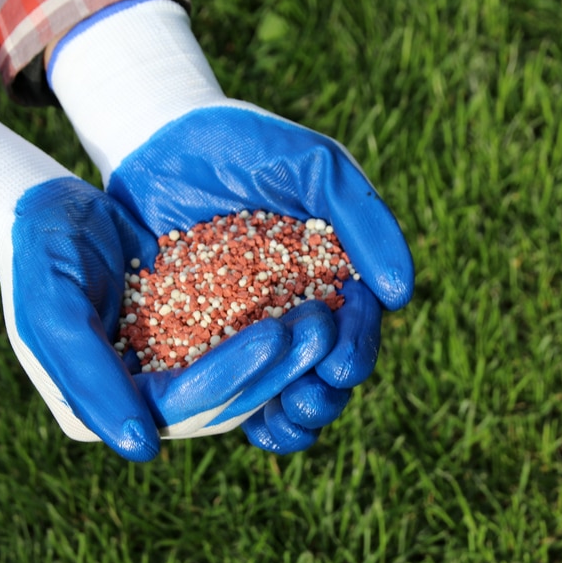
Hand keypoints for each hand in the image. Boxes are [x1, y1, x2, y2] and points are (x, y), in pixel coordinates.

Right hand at [0, 99, 314, 458]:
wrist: (47, 212)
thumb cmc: (40, 257)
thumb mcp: (53, 314)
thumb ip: (89, 380)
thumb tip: (142, 450)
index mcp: (100, 410)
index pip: (179, 406)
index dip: (231, 375)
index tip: (279, 335)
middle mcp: (136, 405)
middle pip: (219, 400)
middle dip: (273, 368)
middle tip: (321, 327)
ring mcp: (164, 376)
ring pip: (237, 380)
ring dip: (284, 355)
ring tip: (327, 316)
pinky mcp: (186, 345)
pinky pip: (237, 347)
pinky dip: (272, 332)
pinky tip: (310, 303)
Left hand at [107, 102, 411, 450]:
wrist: (161, 138)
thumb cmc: (246, 145)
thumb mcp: (315, 167)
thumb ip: (364, 221)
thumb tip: (400, 295)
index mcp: (332, 272)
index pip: (356, 322)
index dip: (356, 348)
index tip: (341, 365)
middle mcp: (294, 305)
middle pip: (321, 366)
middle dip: (324, 392)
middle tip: (310, 398)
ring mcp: (245, 325)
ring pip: (278, 385)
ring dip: (289, 415)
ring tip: (281, 420)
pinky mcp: (194, 334)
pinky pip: (222, 381)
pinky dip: (237, 409)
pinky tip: (243, 424)